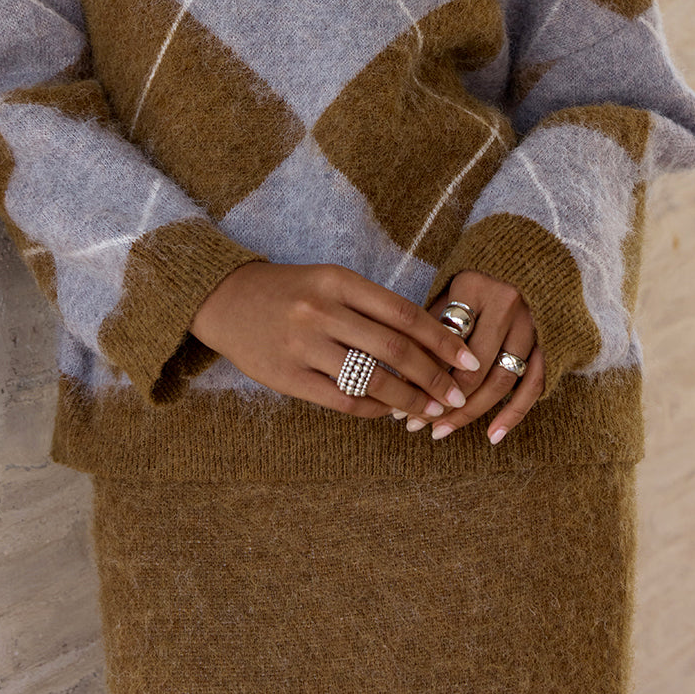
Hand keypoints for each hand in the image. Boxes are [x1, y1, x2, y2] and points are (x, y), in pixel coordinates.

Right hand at [188, 260, 482, 421]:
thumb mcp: (330, 282)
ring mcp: (303, 345)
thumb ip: (372, 307)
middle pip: (394, 349)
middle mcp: (322, 311)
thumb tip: (426, 343)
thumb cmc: (291, 291)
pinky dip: (372, 409)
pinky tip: (388, 412)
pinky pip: (342, 400)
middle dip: (434, 376)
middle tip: (457, 395)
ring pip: (371, 379)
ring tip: (429, 410)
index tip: (468, 359)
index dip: (442, 339)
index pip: (404, 313)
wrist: (225, 300)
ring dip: (408, 400)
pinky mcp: (287, 377)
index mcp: (338, 281)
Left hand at [417, 270, 545, 444]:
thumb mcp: (448, 291)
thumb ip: (429, 328)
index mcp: (475, 286)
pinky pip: (534, 384)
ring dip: (471, 413)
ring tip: (441, 432)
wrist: (526, 259)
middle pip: (473, 366)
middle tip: (417, 424)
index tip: (399, 400)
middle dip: (443, 401)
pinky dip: (514, 413)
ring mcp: (532, 325)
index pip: (445, 340)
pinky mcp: (549, 342)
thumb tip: (400, 378)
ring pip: (501, 380)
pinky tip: (492, 436)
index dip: (421, 373)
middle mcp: (507, 305)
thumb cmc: (476, 280)